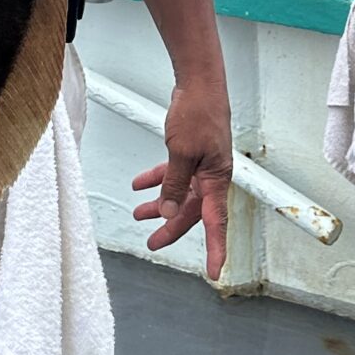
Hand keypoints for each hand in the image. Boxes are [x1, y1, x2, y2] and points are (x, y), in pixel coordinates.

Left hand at [130, 81, 232, 282]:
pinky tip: (140, 184)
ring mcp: (202, 164)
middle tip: (152, 242)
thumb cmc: (198, 113)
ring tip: (138, 214)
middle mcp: (212, 176)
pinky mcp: (192, 152)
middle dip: (171, 227)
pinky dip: (158, 179)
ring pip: (180, 193)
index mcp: (216, 179)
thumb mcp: (181, 152)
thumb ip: (174, 184)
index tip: (213, 271)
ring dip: (160, 203)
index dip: (215, 249)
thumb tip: (169, 212)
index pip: (215, 223)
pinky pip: (174, 173)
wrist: (199, 83)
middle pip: (191, 211)